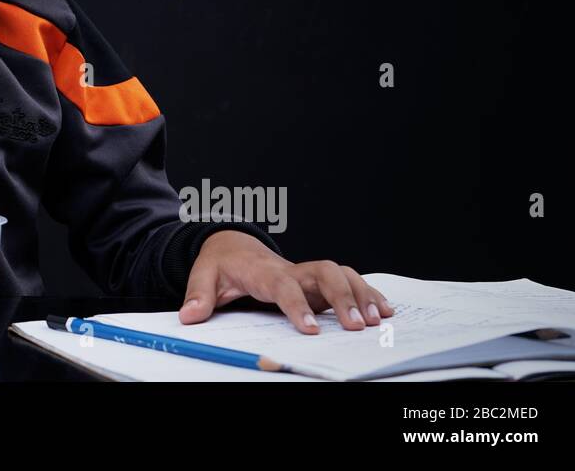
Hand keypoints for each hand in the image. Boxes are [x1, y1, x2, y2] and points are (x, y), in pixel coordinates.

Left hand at [178, 230, 394, 333]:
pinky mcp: (318, 283)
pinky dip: (369, 293)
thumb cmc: (221, 263)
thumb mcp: (203, 275)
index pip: (284, 285)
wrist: (232, 244)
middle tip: (356, 326)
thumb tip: (189, 316)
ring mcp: (308, 275)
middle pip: (324, 272)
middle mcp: (291, 270)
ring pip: (341, 274)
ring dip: (361, 294)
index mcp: (263, 271)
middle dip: (342, 297)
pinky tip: (385, 310)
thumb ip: (198, 295)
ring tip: (377, 321)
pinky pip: (349, 282)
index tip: (310, 330)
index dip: (297, 306)